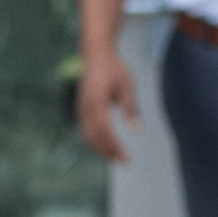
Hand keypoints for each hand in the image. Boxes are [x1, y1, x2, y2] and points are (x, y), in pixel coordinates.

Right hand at [76, 49, 137, 163]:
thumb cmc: (114, 69)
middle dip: (108, 151)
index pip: (105, 131)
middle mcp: (85, 106)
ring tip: (115, 157)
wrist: (96, 54)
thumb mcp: (127, 86)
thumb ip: (130, 109)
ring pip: (87, 135)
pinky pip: (85, 129)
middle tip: (123, 162)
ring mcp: (81, 107)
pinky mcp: (80, 107)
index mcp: (97, 101)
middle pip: (94, 136)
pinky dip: (95, 140)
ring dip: (100, 148)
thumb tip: (136, 131)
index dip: (114, 146)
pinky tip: (106, 146)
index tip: (126, 157)